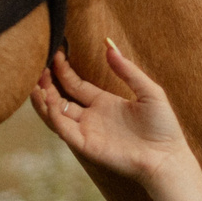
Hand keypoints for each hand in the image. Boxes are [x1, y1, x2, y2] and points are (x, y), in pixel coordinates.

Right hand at [29, 41, 192, 184]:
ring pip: (55, 114)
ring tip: (35, 82)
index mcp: (104, 103)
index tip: (55, 53)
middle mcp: (92, 117)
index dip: (63, 71)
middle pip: (60, 98)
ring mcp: (86, 131)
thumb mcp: (148, 91)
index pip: (76, 85)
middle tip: (38, 67)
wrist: (166, 157)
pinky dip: (53, 114)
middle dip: (47, 83)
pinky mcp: (85, 145)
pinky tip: (49, 98)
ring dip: (43, 99)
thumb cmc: (163, 126)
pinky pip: (63, 128)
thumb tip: (108, 44)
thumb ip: (127, 69)